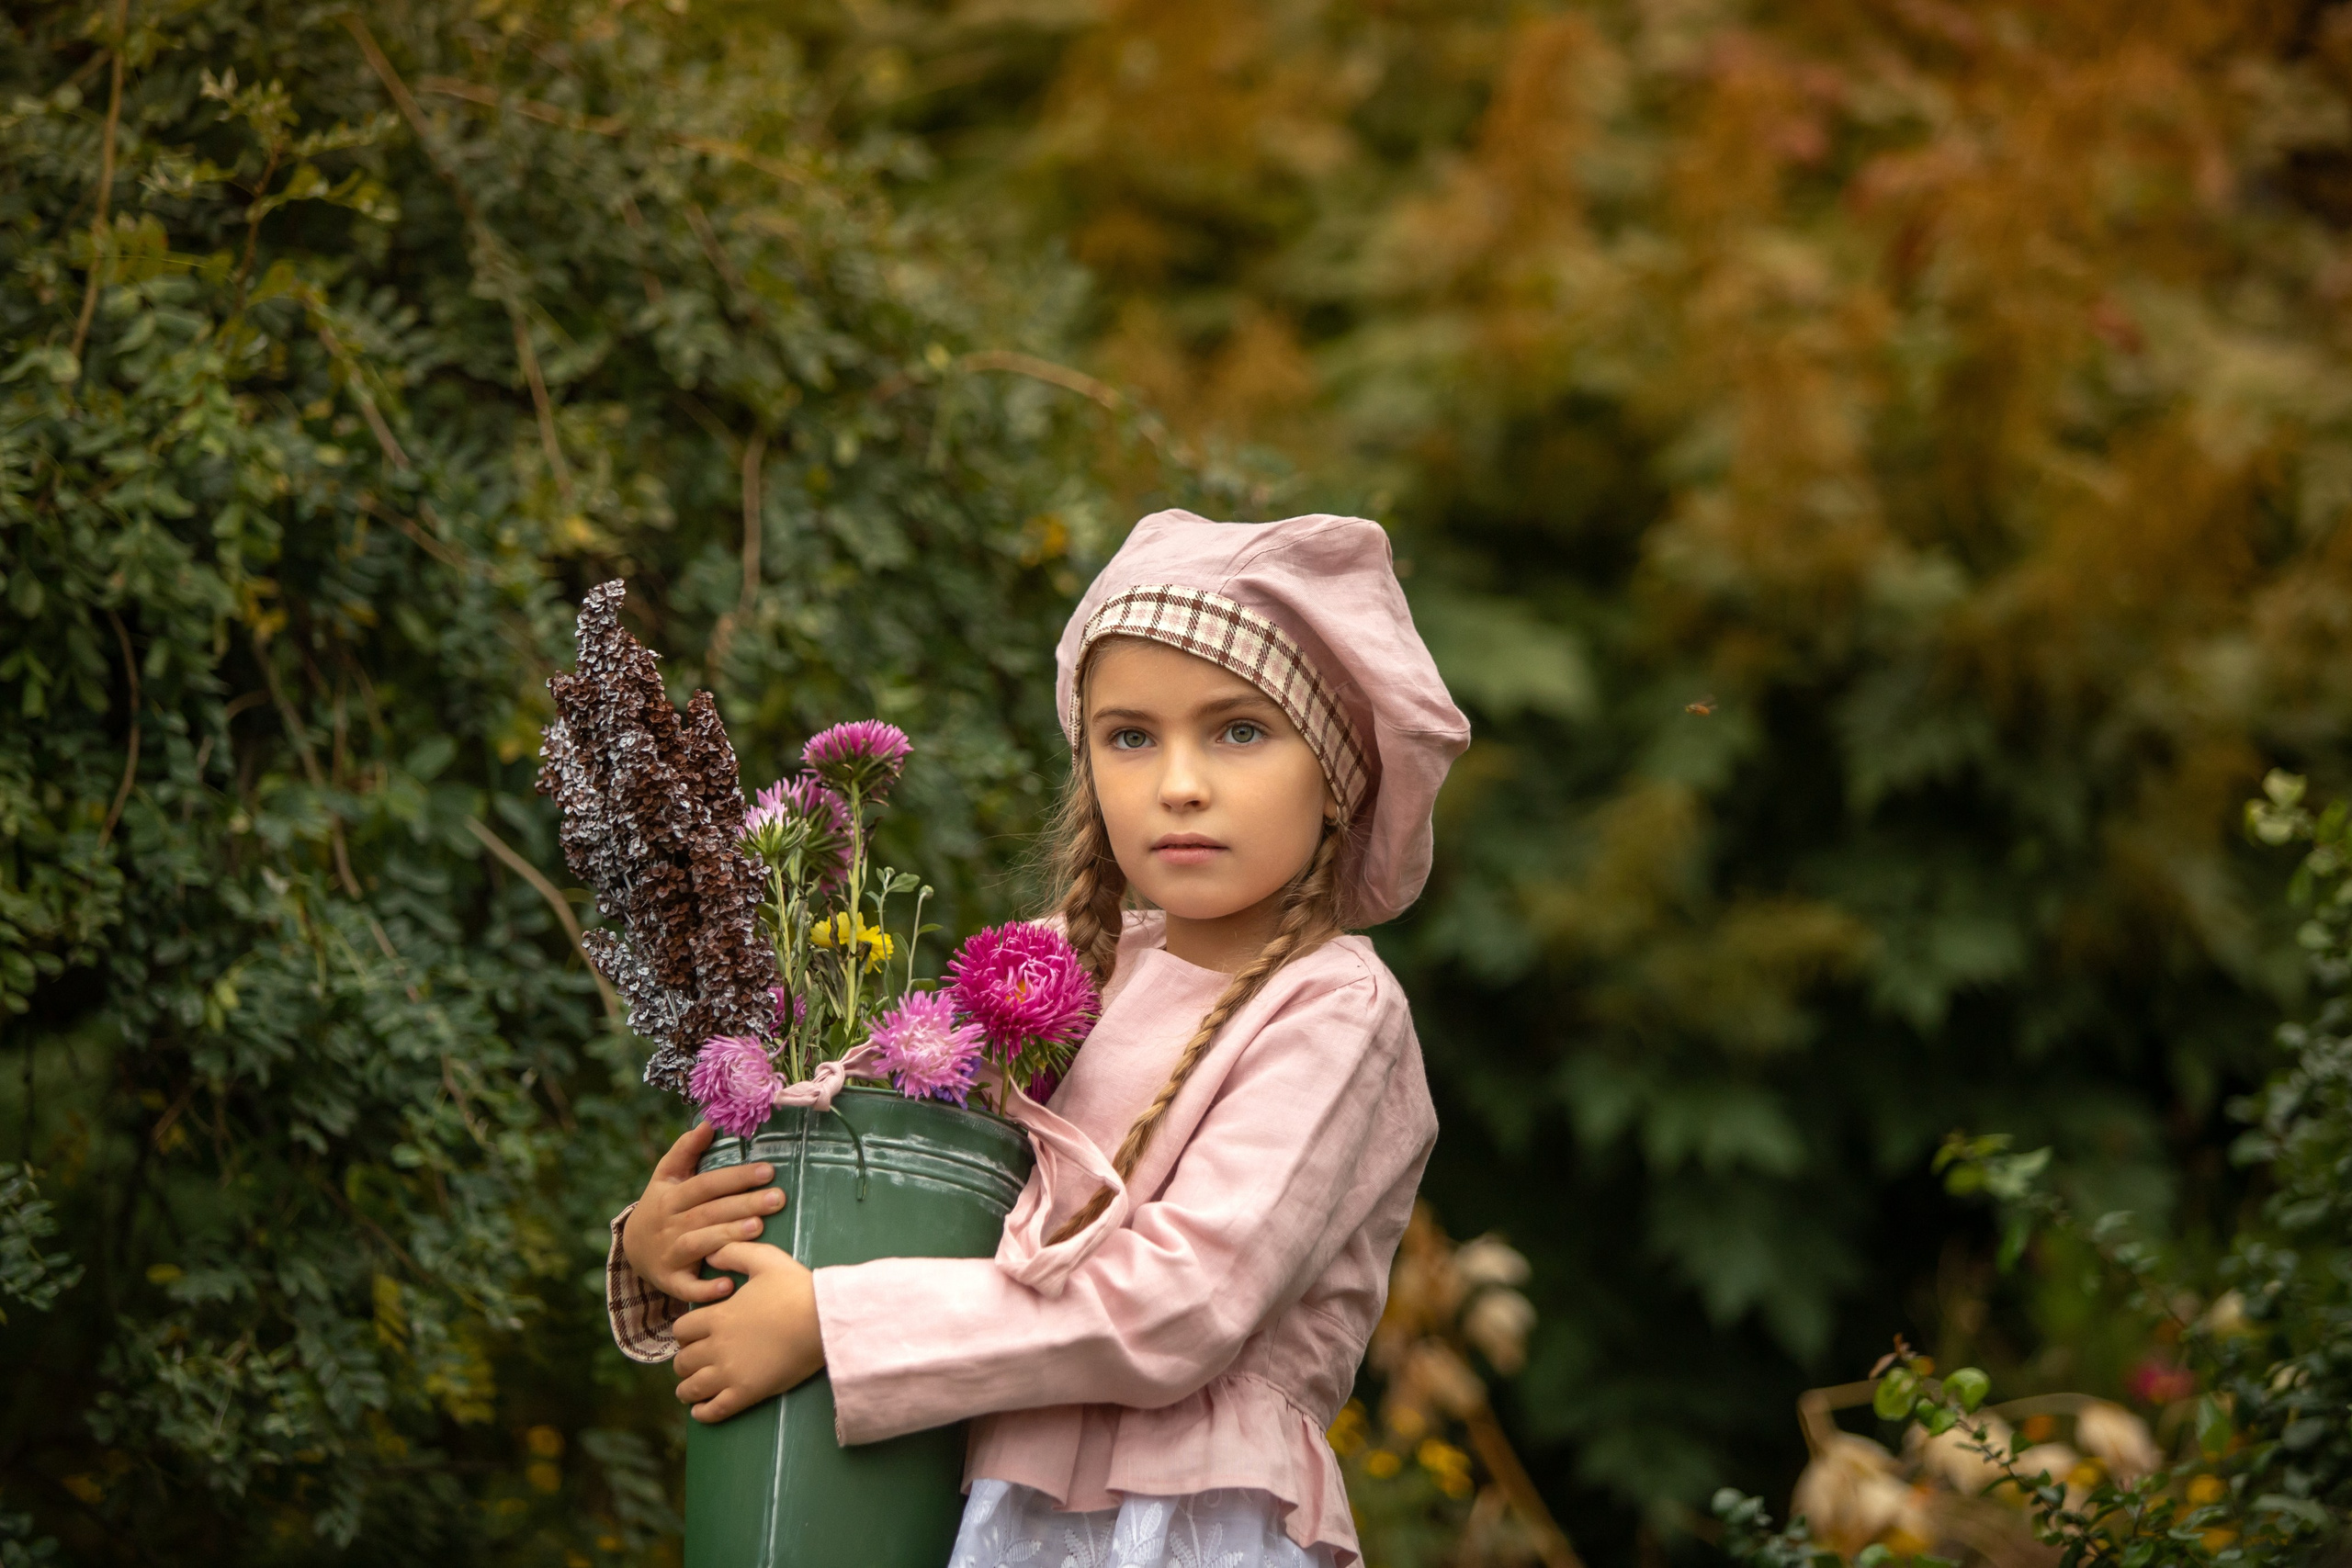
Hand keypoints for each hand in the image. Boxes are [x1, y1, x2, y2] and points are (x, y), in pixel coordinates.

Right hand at [620, 1121, 786, 1306]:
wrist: (633, 1250)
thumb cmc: (661, 1206)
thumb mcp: (666, 1177)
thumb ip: (685, 1150)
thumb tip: (708, 1123)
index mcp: (671, 1197)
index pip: (706, 1184)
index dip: (736, 1177)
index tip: (769, 1171)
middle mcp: (668, 1225)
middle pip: (708, 1213)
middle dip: (744, 1205)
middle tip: (777, 1199)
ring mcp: (668, 1254)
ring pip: (699, 1244)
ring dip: (727, 1237)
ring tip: (758, 1229)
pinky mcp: (670, 1281)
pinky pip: (687, 1288)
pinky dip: (705, 1289)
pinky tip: (729, 1285)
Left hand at [673, 1241, 824, 1421]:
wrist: (822, 1320)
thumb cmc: (796, 1289)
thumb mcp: (765, 1259)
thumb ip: (734, 1253)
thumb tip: (710, 1255)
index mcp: (717, 1316)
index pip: (681, 1330)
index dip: (684, 1333)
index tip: (693, 1335)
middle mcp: (716, 1347)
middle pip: (682, 1362)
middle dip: (685, 1361)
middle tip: (696, 1361)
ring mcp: (729, 1373)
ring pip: (691, 1388)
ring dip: (687, 1389)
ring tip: (693, 1389)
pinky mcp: (746, 1393)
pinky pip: (713, 1411)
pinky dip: (702, 1412)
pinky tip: (702, 1410)